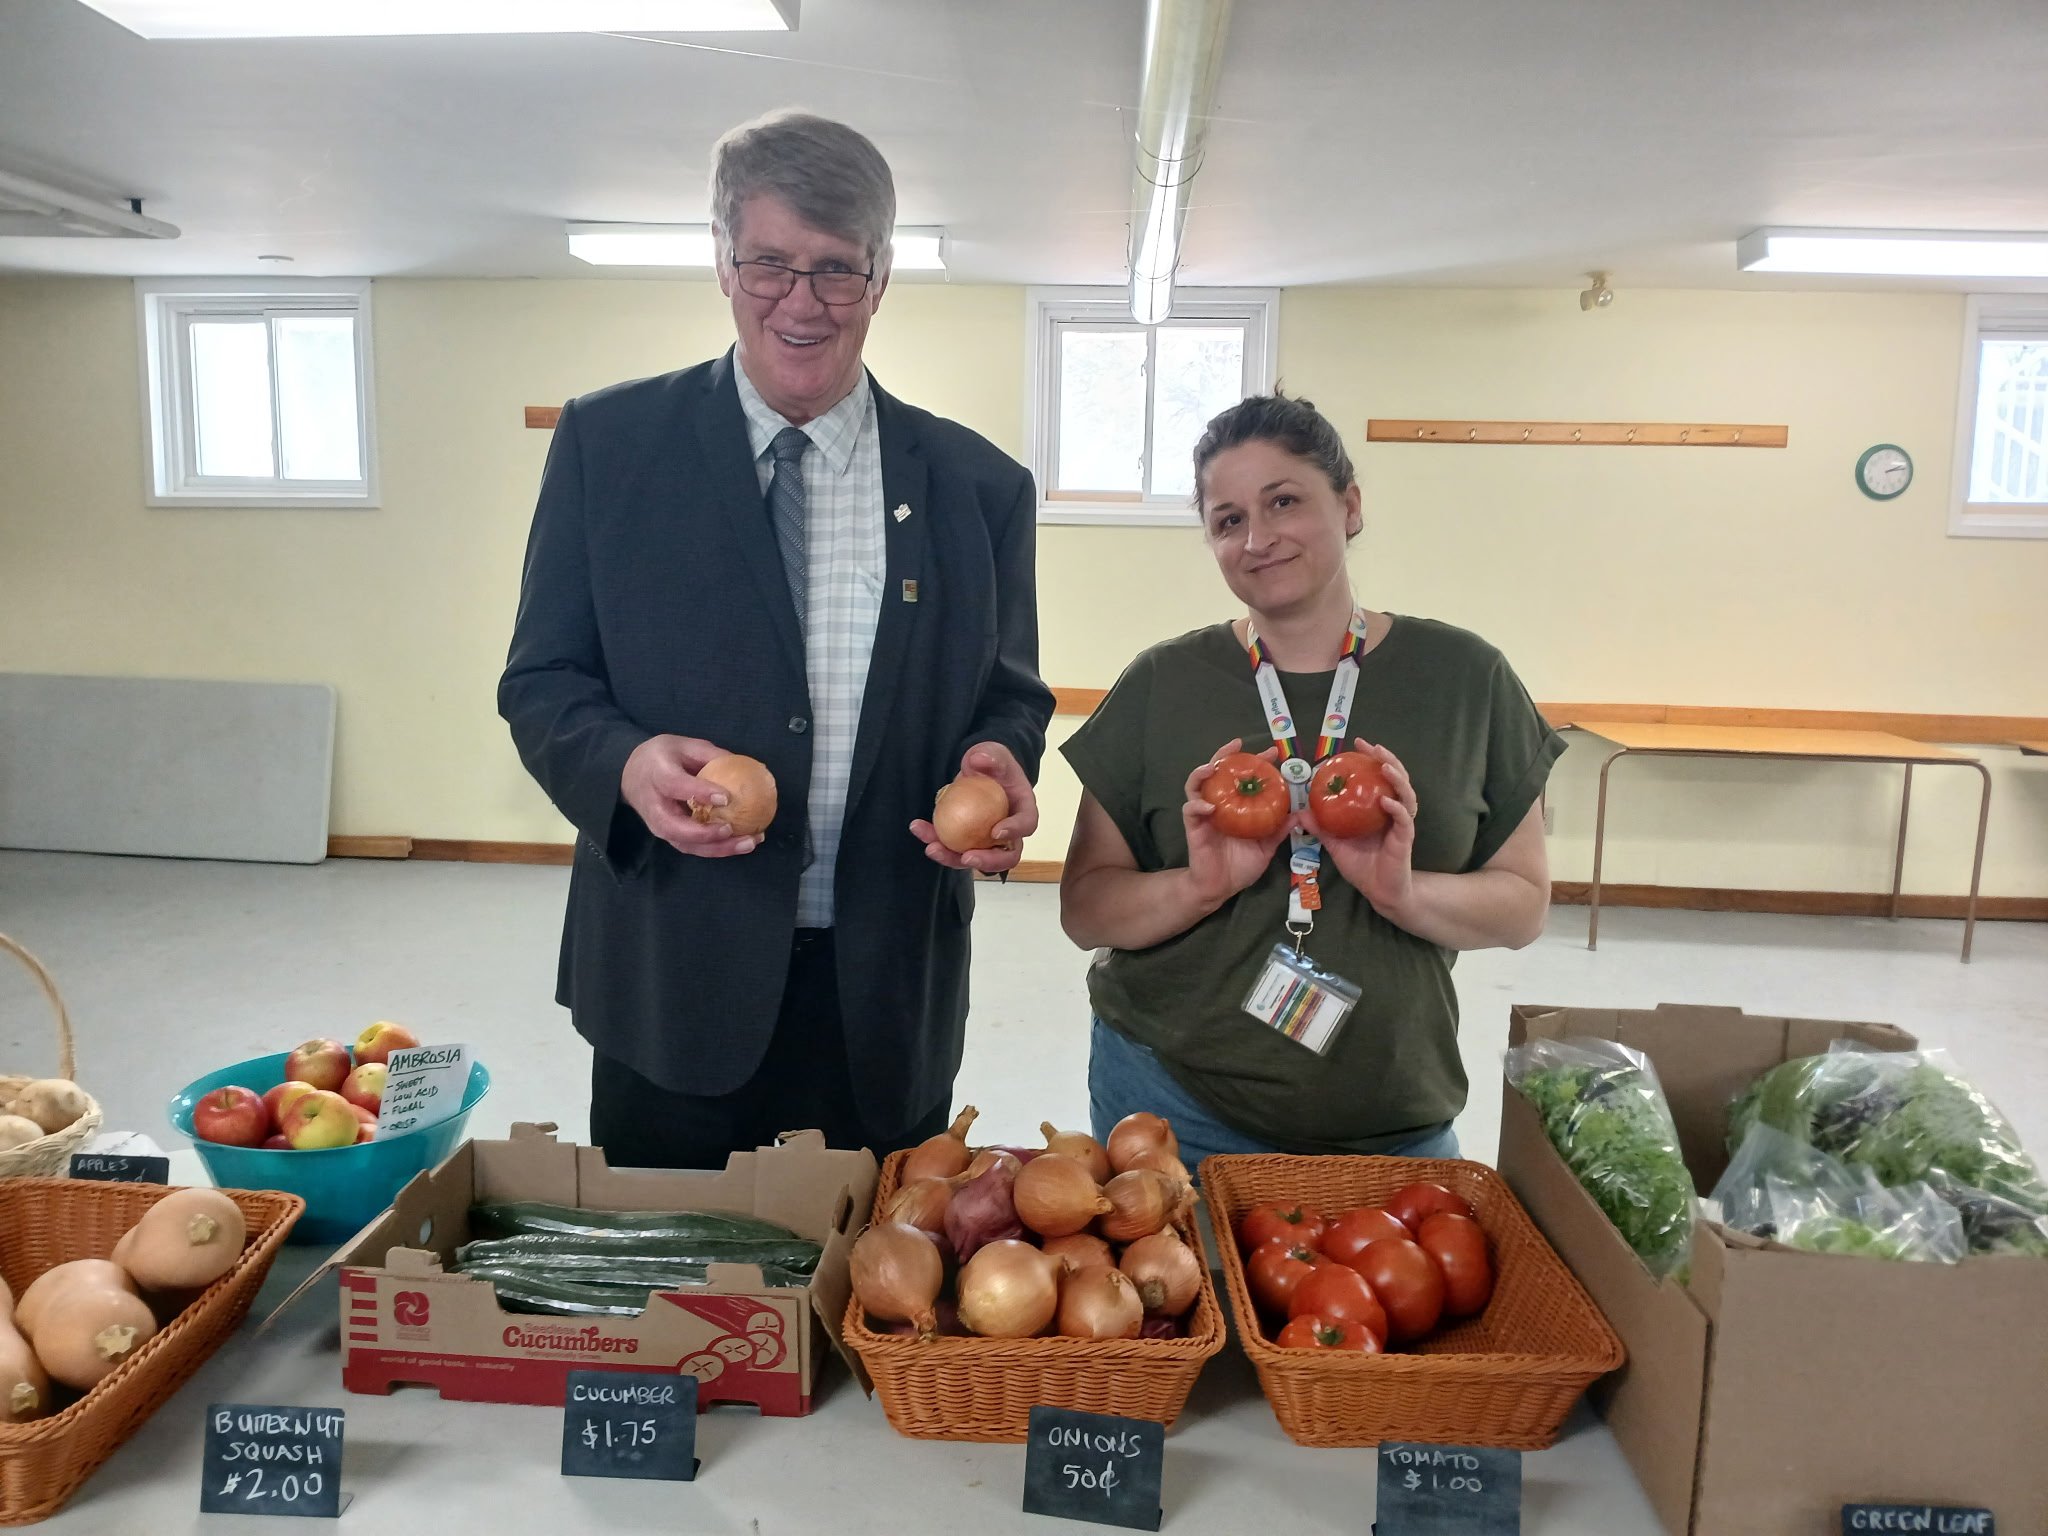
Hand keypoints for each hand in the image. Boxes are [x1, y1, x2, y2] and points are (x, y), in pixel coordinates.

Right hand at [620, 734, 760, 857]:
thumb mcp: (684, 745)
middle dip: (707, 834)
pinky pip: (694, 847)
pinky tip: (743, 843)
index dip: (700, 792)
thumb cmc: (661, 757)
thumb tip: (749, 767)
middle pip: (677, 828)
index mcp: (657, 775)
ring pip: (687, 844)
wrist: (630, 775)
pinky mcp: (670, 837)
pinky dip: (719, 849)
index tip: (726, 797)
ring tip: (749, 842)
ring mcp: (660, 826)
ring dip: (719, 848)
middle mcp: (655, 807)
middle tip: (733, 829)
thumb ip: (712, 756)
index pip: (675, 786)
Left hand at [910, 742, 1038, 874]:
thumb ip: (990, 755)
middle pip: (1006, 856)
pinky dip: (934, 840)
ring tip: (932, 848)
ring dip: (953, 858)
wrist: (979, 770)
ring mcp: (988, 841)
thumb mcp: (994, 753)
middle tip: (967, 857)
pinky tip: (918, 828)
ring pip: (976, 858)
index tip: (996, 832)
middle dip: (987, 861)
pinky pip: (952, 846)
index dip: (1015, 832)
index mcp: (1023, 811)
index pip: (1026, 824)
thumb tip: (979, 761)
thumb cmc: (993, 763)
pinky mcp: (967, 841)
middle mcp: (1010, 832)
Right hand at [1183, 738, 1290, 907]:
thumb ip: (1278, 830)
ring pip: (1195, 785)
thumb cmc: (1241, 866)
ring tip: (1212, 766)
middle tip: (1240, 746)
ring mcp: (1204, 815)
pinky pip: (1190, 810)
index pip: (1243, 777)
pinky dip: (1198, 805)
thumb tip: (1298, 814)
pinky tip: (1210, 806)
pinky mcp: (1194, 828)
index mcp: (1236, 806)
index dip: (1256, 762)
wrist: (1220, 888)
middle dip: (1226, 756)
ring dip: (1202, 772)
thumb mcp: (1266, 847)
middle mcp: (1218, 805)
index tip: (1271, 753)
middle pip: (1216, 772)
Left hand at [1315, 738, 1416, 910]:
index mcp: (1377, 808)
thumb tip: (1299, 812)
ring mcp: (1401, 823)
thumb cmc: (1361, 865)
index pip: (1377, 776)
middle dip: (1386, 759)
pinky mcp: (1405, 838)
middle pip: (1396, 778)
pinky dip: (1397, 808)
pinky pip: (1404, 819)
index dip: (1371, 758)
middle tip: (1373, 747)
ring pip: (1406, 794)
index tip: (1358, 743)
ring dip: (1396, 778)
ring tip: (1384, 766)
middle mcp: (1392, 811)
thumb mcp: (1336, 844)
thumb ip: (1321, 827)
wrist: (1379, 891)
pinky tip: (1387, 801)